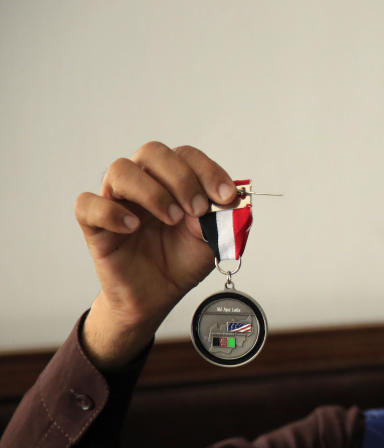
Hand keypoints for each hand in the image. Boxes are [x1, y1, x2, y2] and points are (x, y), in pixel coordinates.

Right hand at [75, 142, 235, 368]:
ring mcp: (117, 200)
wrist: (159, 295)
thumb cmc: (181, 260)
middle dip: (181, 178)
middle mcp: (144, 183)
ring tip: (171, 219)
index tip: (226, 196)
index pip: (186, 156)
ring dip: (152, 192)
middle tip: (197, 209)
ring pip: (120, 170)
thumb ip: (221, 217)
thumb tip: (231, 200)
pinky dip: (111, 211)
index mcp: (172, 181)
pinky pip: (88, 204)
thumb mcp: (212, 239)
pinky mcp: (94, 224)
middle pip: (152, 152)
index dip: (208, 171)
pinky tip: (132, 227)